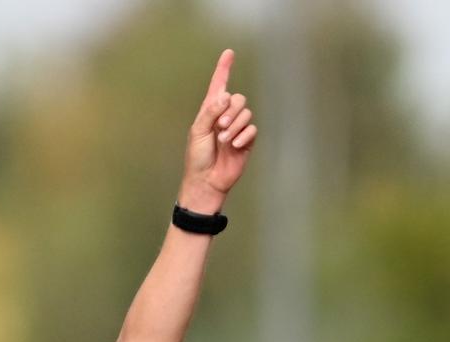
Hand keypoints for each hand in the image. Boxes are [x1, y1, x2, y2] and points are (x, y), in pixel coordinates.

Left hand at [183, 50, 256, 204]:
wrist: (206, 180)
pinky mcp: (246, 140)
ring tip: (224, 140)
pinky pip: (252, 129)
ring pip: (246, 113)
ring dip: (235, 126)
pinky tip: (235, 145)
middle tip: (220, 127)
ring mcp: (237, 128)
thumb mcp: (198, 132)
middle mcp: (225, 116)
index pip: (218, 86)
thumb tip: (226, 96)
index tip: (229, 53)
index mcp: (210, 111)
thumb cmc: (197, 157)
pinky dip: (243, 136)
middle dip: (231, 111)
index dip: (224, 69)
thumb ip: (210, 112)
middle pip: (238, 99)